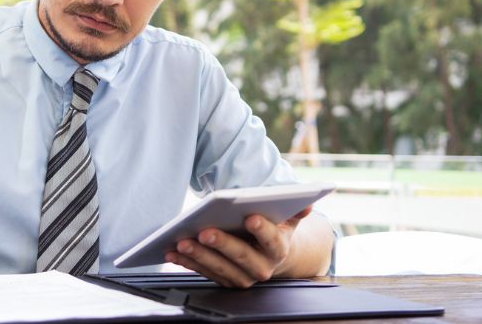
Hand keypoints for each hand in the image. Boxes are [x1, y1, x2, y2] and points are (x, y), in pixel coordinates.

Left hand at [165, 206, 312, 287]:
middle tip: (204, 230)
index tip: (251, 216)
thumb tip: (308, 202)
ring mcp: (242, 277)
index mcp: (279, 249)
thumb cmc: (276, 228)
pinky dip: (187, 262)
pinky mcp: (224, 280)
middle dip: (221, 244)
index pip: (272, 240)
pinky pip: (204, 272)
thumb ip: (296, 209)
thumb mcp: (289, 217)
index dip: (263, 229)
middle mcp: (262, 268)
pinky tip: (173, 251)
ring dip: (199, 255)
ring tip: (181, 241)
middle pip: (241, 256)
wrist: (272, 255)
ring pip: (219, 267)